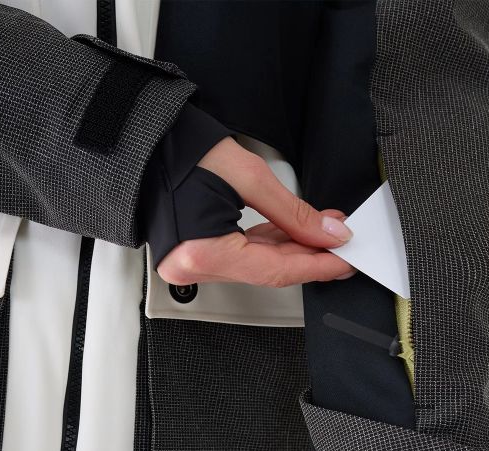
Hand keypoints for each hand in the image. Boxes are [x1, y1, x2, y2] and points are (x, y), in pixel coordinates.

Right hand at [156, 136, 355, 286]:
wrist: (141, 141)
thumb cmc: (177, 151)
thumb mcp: (247, 175)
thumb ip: (292, 211)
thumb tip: (329, 233)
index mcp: (202, 253)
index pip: (275, 271)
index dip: (317, 266)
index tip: (347, 260)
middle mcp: (193, 267)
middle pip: (269, 272)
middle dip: (310, 256)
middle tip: (343, 242)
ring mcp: (191, 263)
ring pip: (258, 266)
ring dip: (294, 250)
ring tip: (325, 232)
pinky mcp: (194, 253)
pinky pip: (243, 257)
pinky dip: (271, 245)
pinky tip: (295, 234)